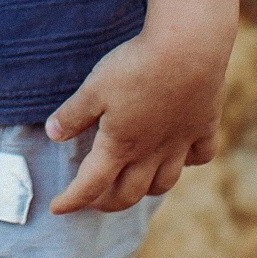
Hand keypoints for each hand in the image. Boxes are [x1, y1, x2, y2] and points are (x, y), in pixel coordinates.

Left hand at [45, 26, 228, 213]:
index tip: (57, 208)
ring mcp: (181, 141)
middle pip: (129, 193)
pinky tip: (183, 156)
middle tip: (94, 201)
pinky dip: (190, 162)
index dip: (72, 200)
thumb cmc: (136, 67)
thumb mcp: (94, 87)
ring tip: (134, 185)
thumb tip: (52, 134)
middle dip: (108, 203)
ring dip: (146, 190)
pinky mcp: (204, 125)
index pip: (90, 185)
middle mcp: (151, 152)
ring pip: (165, 182)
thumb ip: (73, 114)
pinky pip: (200, 156)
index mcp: (120, 145)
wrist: (189, 49)